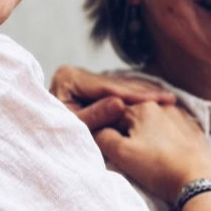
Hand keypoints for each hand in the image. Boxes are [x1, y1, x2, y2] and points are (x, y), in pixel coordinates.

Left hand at [49, 65, 175, 130]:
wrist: (40, 138)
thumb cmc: (55, 136)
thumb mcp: (76, 127)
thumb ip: (96, 115)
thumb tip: (119, 103)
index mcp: (68, 77)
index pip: (108, 88)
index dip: (135, 96)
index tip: (159, 100)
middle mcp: (75, 72)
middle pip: (115, 84)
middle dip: (143, 92)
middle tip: (170, 98)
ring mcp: (81, 77)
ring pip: (118, 85)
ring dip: (142, 93)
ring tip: (167, 98)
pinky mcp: (87, 85)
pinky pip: (115, 90)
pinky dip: (134, 96)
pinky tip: (153, 98)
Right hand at [94, 101, 210, 202]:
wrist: (198, 180)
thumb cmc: (158, 167)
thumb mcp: (122, 154)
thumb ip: (103, 137)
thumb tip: (98, 129)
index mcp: (141, 107)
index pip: (115, 113)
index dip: (110, 130)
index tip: (114, 147)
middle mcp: (161, 105)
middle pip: (136, 117)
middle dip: (131, 132)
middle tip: (134, 155)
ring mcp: (180, 115)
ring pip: (155, 122)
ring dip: (150, 134)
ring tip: (151, 155)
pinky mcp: (194, 129)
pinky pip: (173, 128)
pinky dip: (167, 137)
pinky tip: (167, 152)